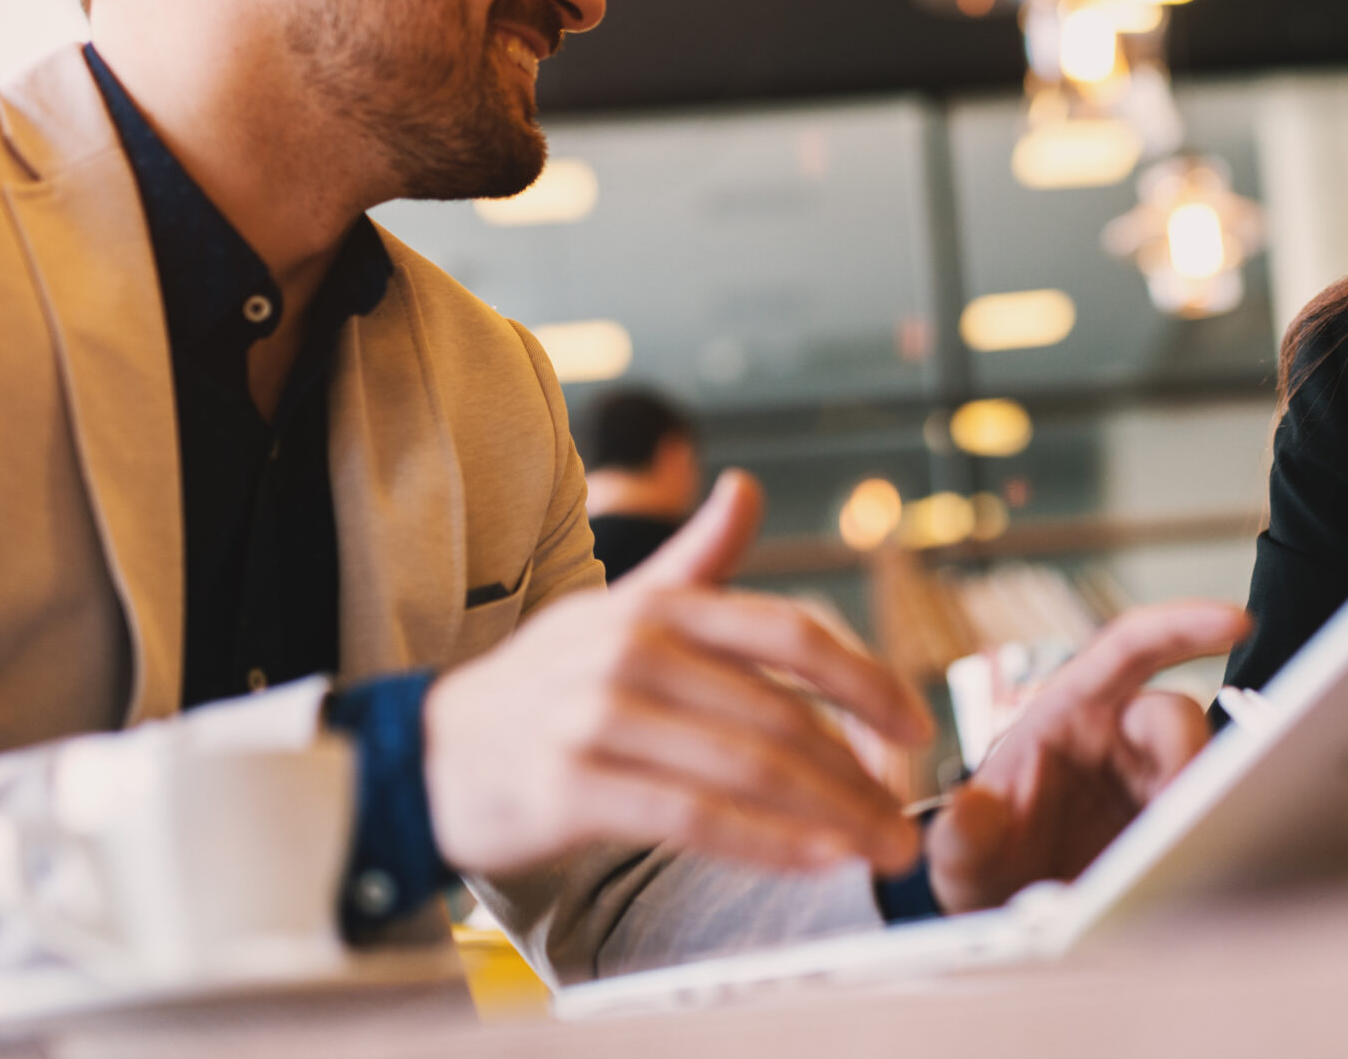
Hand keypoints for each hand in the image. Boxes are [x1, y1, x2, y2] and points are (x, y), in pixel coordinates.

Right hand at [424, 470, 932, 878]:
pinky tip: (815, 860)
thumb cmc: (541, 685)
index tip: (916, 726)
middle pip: (780, 715)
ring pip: (747, 770)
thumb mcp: (616, 608)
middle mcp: (634, 651)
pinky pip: (694, 818)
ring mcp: (600, 718)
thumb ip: (695, 561)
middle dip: (858, 775)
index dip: (866, 681)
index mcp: (658, 606)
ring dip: (828, 817)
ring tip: (877, 848)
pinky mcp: (573, 787)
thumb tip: (746, 487)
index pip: (789, 634)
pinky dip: (766, 845)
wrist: (430, 753)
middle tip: (904, 820)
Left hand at [926, 600, 1249, 913]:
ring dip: (1203, 807)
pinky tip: (1195, 872)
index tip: (1236, 623)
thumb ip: (961, 833)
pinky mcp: (1174, 829)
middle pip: (1177, 719)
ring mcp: (1152, 786)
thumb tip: (973, 810)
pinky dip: (1212, 839)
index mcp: (1067, 713)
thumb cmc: (983, 869)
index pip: (1129, 649)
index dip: (1181, 626)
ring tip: (1176, 855)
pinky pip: (1211, 819)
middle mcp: (1118, 740)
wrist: (1007, 928)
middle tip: (1180, 810)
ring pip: (1204, 770)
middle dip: (1189, 755)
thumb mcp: (958, 854)